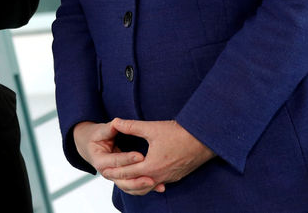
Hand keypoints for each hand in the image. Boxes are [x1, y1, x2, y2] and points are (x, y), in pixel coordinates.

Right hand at [73, 120, 152, 192]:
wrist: (91, 146)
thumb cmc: (96, 136)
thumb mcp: (100, 130)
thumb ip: (109, 128)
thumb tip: (117, 122)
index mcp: (100, 160)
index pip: (115, 161)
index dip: (128, 159)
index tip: (141, 156)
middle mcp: (106, 172)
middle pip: (122, 179)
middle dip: (137, 178)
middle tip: (151, 176)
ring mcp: (114, 178)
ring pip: (128, 187)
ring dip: (142, 186)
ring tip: (155, 183)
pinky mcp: (122, 180)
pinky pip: (134, 188)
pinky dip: (145, 188)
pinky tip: (158, 187)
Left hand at [100, 119, 215, 195]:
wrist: (204, 140)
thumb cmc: (179, 133)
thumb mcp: (152, 128)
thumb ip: (132, 126)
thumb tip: (116, 121)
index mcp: (151, 166)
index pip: (127, 172)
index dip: (114, 170)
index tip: (103, 168)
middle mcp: (160, 176)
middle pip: (135, 184)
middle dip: (121, 179)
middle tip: (109, 175)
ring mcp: (169, 178)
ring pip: (147, 186)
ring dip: (134, 183)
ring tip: (123, 178)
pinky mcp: (176, 177)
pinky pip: (157, 184)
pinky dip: (146, 183)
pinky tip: (143, 178)